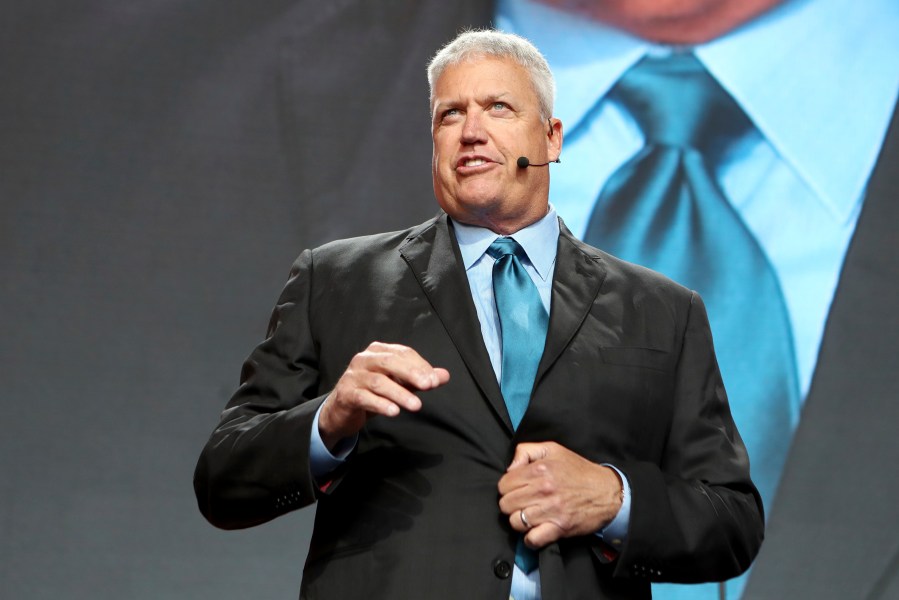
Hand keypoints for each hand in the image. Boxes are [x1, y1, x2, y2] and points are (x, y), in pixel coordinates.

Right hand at [318, 342, 449, 449]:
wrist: (342, 409)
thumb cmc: (372, 392)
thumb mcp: (399, 384)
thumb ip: (420, 379)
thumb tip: (444, 376)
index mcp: (378, 351)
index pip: (403, 353)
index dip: (420, 365)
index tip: (435, 380)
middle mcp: (363, 359)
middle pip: (390, 362)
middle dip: (411, 373)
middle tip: (429, 386)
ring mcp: (353, 376)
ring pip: (378, 382)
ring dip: (399, 393)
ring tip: (416, 405)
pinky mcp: (346, 394)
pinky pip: (364, 398)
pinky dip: (380, 404)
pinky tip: (394, 412)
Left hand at [497, 441, 622, 548]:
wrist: (607, 491)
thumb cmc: (579, 471)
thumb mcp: (553, 449)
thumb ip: (526, 451)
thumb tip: (509, 468)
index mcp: (539, 469)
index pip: (503, 485)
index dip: (508, 487)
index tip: (517, 489)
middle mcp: (543, 489)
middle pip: (506, 504)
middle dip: (511, 504)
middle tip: (523, 502)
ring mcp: (551, 510)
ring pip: (516, 522)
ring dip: (520, 520)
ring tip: (529, 515)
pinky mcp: (560, 528)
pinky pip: (532, 539)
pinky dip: (530, 539)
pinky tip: (535, 531)